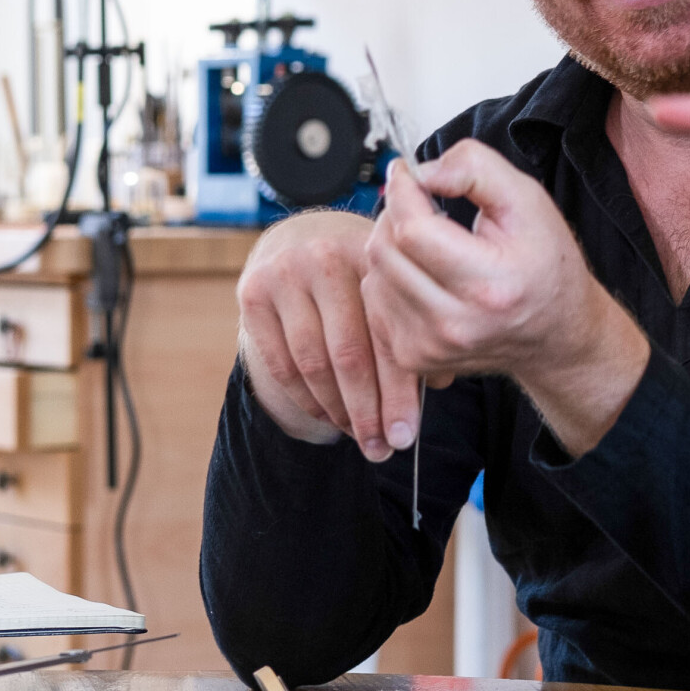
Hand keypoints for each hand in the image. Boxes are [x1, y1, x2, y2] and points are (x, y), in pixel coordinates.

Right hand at [236, 208, 414, 459]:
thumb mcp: (392, 291)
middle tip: (380, 450)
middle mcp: (326, 257)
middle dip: (367, 412)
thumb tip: (436, 383)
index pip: (388, 336)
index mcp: (374, 256)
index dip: (398, 392)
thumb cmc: (363, 280)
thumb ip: (414, 332)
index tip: (405, 438)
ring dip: (337, 410)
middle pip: (349, 353)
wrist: (302, 239)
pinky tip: (327, 415)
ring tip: (357, 435)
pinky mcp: (252, 293)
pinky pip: (280, 364)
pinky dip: (305, 399)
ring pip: (312, 363)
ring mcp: (285, 273)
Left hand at [361, 141, 648, 454]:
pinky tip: (423, 270)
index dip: (404, 191)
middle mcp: (455, 325)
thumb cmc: (545, 266)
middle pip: (385, 250)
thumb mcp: (529, 200)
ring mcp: (430, 347)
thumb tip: (422, 171)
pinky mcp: (414, 357)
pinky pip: (375, 299)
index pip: (412, 231)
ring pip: (374, 273)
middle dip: (396, 213)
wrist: (556, 334)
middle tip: (422, 203)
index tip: (409, 172)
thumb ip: (476, 170)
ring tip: (429, 239)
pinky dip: (390, 275)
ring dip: (392, 244)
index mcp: (489, 286)